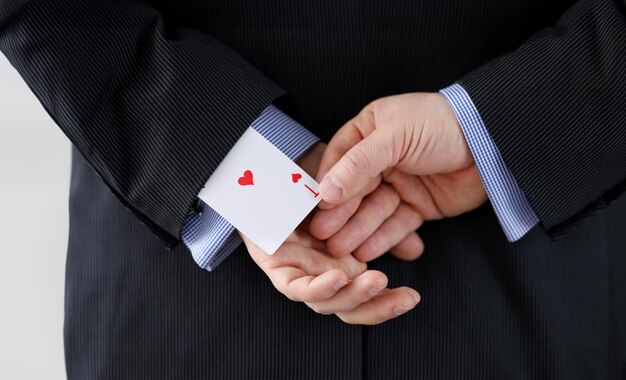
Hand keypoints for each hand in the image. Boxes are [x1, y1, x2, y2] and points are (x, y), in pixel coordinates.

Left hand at [241, 142, 420, 323]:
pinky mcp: (276, 269)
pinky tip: (337, 278)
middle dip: (380, 306)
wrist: (270, 177)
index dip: (389, 304)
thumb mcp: (357, 204)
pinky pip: (297, 287)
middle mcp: (322, 276)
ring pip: (326, 301)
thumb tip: (415, 249)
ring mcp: (299, 276)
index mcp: (342, 268)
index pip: (366, 299)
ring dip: (353, 295)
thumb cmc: (311, 191)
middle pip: (350, 307)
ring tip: (377, 281)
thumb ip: (385, 226)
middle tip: (407, 298)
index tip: (413, 298)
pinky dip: (317, 287)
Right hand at [310, 93, 486, 260]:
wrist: (492, 142)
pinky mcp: (418, 206)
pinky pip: (397, 225)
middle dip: (341, 215)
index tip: (315, 209)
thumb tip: (324, 191)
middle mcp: (380, 160)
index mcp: (369, 133)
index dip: (327, 188)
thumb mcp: (395, 136)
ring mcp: (400, 184)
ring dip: (359, 232)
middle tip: (324, 237)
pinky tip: (370, 253)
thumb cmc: (442, 124)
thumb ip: (358, 164)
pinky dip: (386, 239)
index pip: (340, 163)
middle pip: (355, 192)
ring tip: (343, 250)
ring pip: (374, 212)